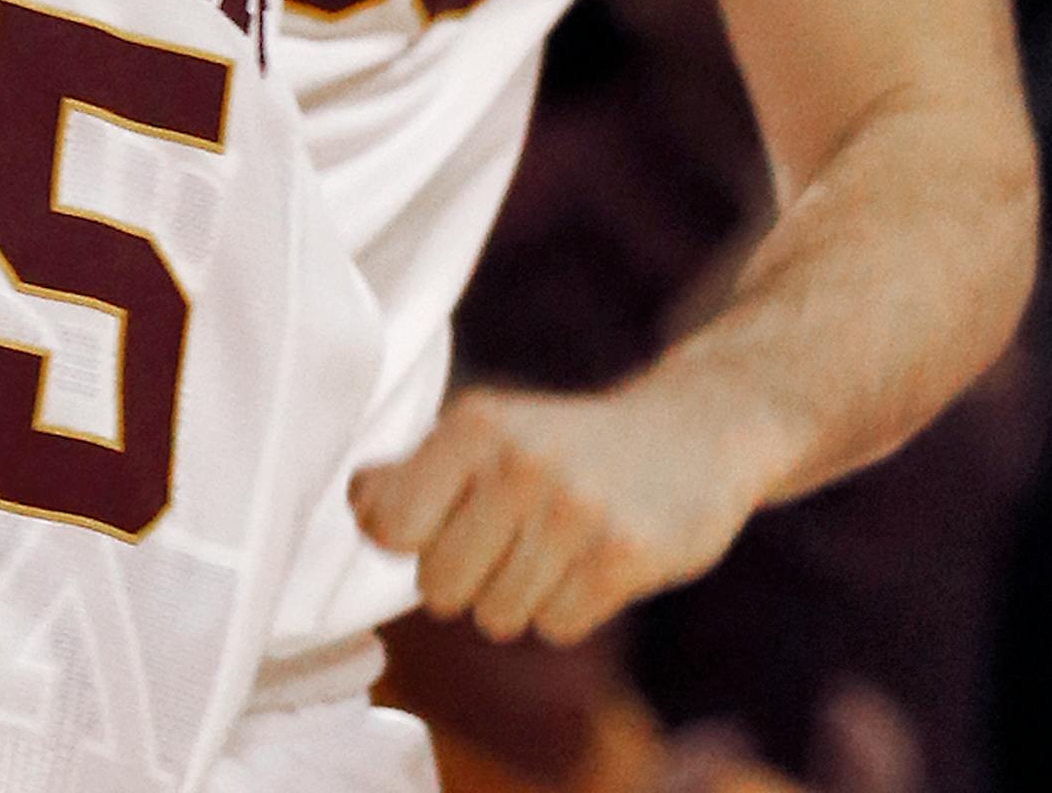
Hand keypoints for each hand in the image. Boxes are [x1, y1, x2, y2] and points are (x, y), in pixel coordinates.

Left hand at [350, 378, 757, 644]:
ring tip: (559, 545)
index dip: (414, 543)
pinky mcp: (625, 554)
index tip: (442, 525)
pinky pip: (557, 627)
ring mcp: (575, 509)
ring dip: (524, 596)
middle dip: (470, 579)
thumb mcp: (489, 432)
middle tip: (513, 538)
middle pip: (439, 588)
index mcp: (474, 424)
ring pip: (498, 617)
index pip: (391, 527)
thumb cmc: (566, 444)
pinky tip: (597, 561)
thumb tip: (358, 503)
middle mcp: (519, 461)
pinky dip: (571, 608)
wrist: (692, 432)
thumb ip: (413, 471)